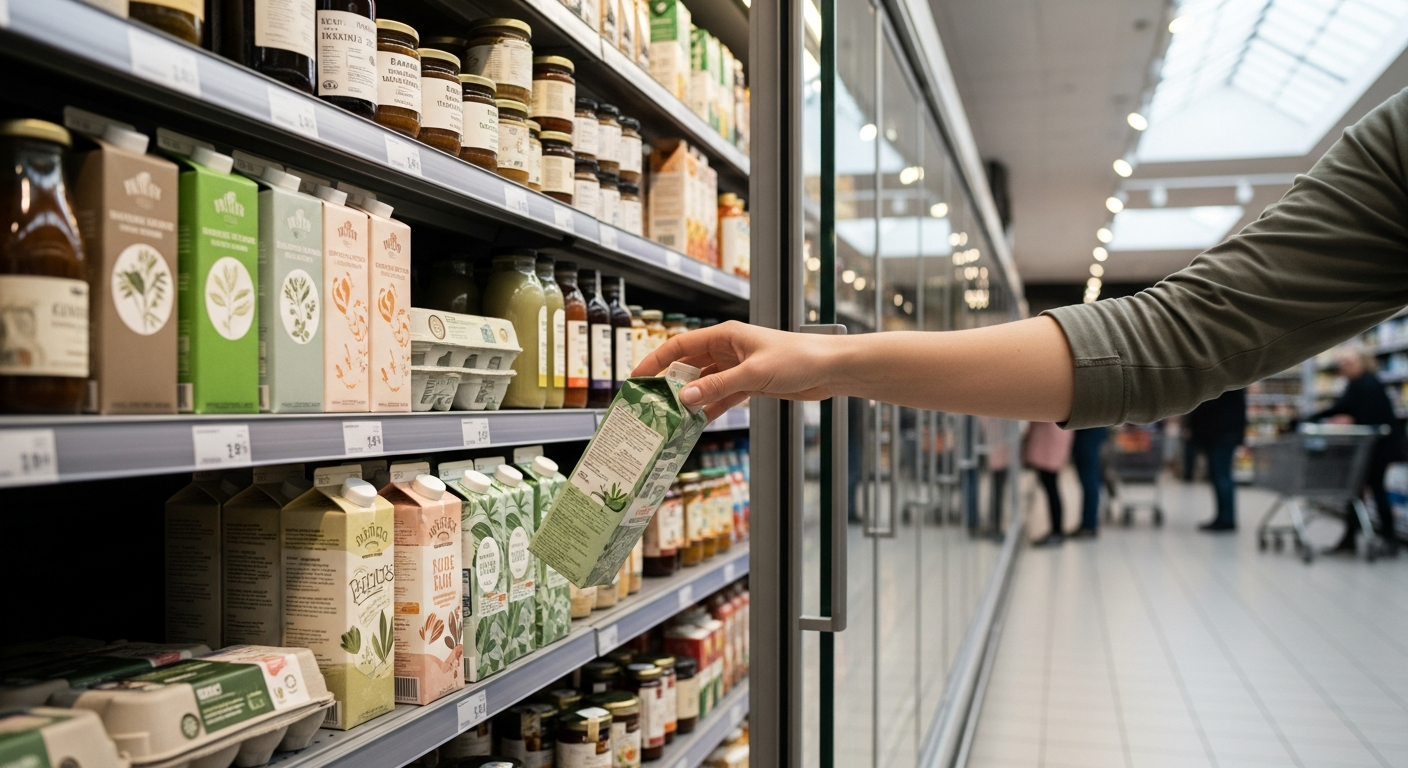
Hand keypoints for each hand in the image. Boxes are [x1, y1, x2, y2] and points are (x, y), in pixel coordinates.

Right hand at [632, 320, 838, 420]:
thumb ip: (718, 386)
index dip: (656, 360)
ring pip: (705, 383)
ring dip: (690, 399)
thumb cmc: (798, 358)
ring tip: (671, 417)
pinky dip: (710, 408)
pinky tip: (698, 422)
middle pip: (689, 365)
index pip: (680, 345)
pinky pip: (722, 396)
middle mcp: (728, 349)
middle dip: (670, 383)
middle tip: (651, 403)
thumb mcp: (754, 374)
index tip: (637, 378)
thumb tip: (685, 397)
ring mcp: (738, 367)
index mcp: (725, 335)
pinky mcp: (750, 383)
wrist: (830, 369)